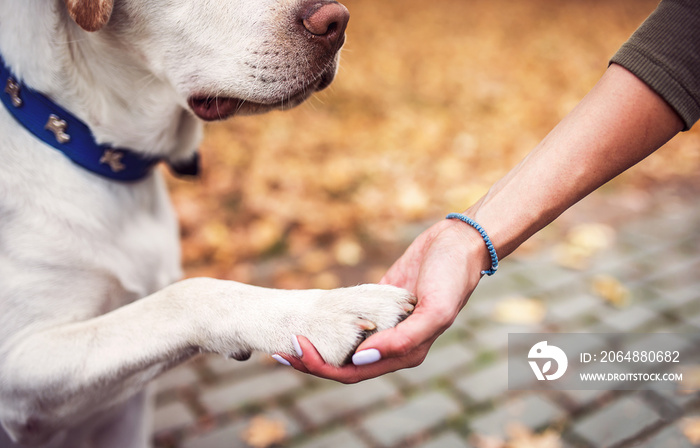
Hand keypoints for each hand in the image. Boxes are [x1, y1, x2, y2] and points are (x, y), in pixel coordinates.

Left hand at [282, 217, 487, 382]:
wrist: (459, 243)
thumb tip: (362, 357)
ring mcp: (385, 326)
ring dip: (317, 345)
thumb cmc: (452, 277)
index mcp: (405, 354)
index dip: (322, 367)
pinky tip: (311, 317)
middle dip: (312, 361)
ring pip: (344, 346)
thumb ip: (402, 340)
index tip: (297, 348)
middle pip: (343, 364)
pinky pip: (350, 320)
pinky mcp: (379, 304)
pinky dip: (330, 322)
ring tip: (289, 336)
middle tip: (282, 346)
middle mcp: (392, 345)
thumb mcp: (435, 310)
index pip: (353, 372)